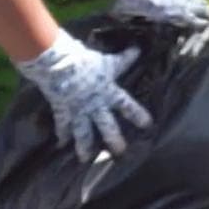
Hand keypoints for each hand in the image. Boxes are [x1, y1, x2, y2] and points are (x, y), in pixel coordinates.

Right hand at [16, 30, 151, 161]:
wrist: (60, 66)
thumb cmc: (86, 61)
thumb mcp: (108, 61)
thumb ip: (124, 59)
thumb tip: (138, 50)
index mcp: (109, 93)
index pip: (128, 106)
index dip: (138, 115)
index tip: (148, 125)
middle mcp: (96, 106)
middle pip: (107, 127)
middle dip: (114, 140)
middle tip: (120, 152)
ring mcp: (79, 110)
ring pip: (83, 133)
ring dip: (84, 147)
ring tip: (85, 159)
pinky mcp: (63, 110)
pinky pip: (62, 125)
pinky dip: (61, 134)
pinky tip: (61, 144)